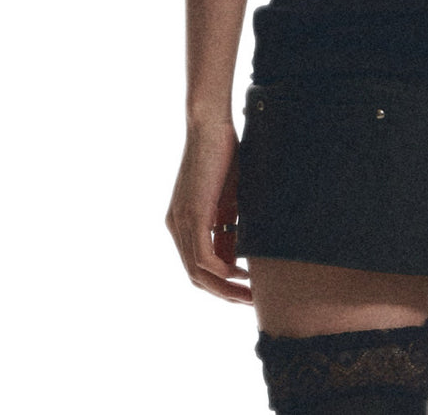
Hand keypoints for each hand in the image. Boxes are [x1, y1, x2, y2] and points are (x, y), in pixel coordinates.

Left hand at [165, 120, 252, 303]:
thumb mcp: (227, 198)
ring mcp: (182, 222)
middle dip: (225, 294)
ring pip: (198, 272)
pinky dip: (220, 271)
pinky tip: (237, 275)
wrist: (209, 125)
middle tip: (250, 302)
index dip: (221, 284)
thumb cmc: (223, 155)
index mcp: (183, 223)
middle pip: (196, 277)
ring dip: (225, 289)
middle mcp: (177, 227)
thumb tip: (236, 256)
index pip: (198, 267)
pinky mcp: (192, 214)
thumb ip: (227, 226)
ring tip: (249, 296)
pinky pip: (202, 256)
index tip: (245, 289)